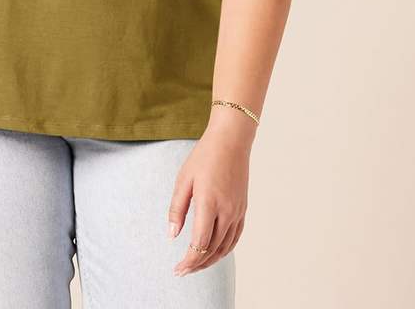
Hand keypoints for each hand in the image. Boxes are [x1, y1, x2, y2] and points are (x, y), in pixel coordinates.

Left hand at [167, 114, 253, 275]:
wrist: (231, 142)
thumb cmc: (204, 157)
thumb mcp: (184, 179)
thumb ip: (177, 208)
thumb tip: (172, 235)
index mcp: (209, 204)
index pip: (199, 244)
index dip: (188, 260)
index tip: (178, 269)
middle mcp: (227, 212)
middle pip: (212, 250)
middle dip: (197, 264)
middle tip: (182, 271)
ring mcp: (237, 212)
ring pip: (225, 247)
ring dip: (210, 260)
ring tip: (196, 266)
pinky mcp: (242, 210)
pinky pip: (235, 237)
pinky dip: (224, 250)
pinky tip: (214, 253)